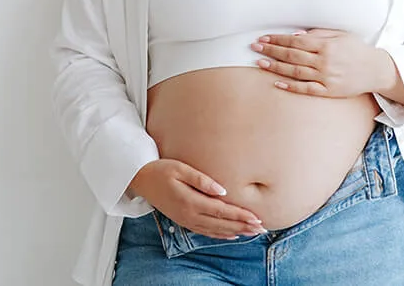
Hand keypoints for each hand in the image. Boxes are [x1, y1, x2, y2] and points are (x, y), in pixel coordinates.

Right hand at [128, 159, 266, 238]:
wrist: (141, 180)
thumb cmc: (162, 170)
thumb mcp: (181, 169)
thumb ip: (202, 180)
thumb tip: (223, 190)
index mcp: (191, 202)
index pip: (221, 211)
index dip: (240, 216)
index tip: (256, 218)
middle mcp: (190, 215)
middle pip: (221, 224)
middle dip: (243, 226)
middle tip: (262, 228)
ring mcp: (186, 220)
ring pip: (215, 230)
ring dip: (235, 232)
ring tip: (252, 233)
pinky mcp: (184, 220)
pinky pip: (206, 232)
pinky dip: (221, 235)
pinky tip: (232, 235)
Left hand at [250, 28, 392, 97]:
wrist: (376, 70)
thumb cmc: (356, 49)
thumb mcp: (340, 35)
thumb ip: (318, 34)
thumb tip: (295, 36)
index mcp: (327, 45)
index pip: (295, 42)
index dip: (277, 39)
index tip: (263, 38)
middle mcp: (325, 61)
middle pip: (292, 56)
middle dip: (271, 51)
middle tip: (255, 48)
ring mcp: (326, 78)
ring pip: (295, 72)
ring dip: (276, 67)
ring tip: (260, 63)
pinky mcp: (329, 91)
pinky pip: (306, 89)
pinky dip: (291, 86)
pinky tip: (277, 82)